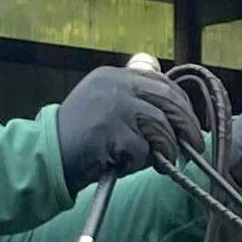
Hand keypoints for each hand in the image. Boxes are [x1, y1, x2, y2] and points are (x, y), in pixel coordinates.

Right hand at [55, 65, 200, 189]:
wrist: (46, 155)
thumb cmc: (78, 138)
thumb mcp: (103, 105)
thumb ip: (133, 102)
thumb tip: (175, 115)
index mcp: (113, 76)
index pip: (161, 82)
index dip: (181, 103)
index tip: (191, 119)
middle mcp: (114, 85)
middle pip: (168, 100)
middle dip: (187, 124)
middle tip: (195, 143)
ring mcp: (113, 107)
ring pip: (161, 126)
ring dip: (165, 149)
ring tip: (158, 161)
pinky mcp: (112, 132)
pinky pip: (143, 150)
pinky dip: (139, 163)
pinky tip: (123, 164)